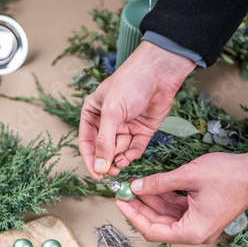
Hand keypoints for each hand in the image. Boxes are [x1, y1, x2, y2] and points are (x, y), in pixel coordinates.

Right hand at [78, 41, 194, 178]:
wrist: (160, 71)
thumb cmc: (131, 83)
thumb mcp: (112, 113)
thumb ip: (104, 142)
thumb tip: (99, 168)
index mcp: (93, 113)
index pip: (87, 142)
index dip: (90, 159)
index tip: (95, 174)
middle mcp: (108, 121)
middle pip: (104, 149)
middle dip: (107, 161)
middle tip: (111, 173)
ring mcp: (126, 126)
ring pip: (120, 151)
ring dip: (120, 159)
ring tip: (121, 164)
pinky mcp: (142, 129)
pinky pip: (135, 147)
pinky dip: (132, 154)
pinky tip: (130, 157)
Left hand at [116, 144, 247, 244]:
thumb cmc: (229, 175)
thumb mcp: (188, 176)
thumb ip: (159, 183)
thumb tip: (136, 187)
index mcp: (193, 231)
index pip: (153, 231)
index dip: (133, 216)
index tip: (120, 202)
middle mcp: (196, 232)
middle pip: (159, 224)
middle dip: (140, 208)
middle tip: (124, 193)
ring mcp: (200, 224)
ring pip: (167, 216)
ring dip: (151, 202)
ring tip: (135, 187)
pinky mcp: (202, 214)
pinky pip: (178, 209)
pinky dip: (164, 198)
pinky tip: (152, 186)